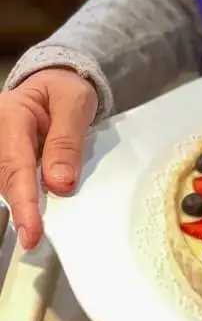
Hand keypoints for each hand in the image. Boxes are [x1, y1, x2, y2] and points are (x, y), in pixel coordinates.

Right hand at [0, 69, 97, 249]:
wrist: (59, 83)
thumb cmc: (66, 89)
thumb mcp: (76, 103)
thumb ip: (67, 141)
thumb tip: (60, 183)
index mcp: (11, 114)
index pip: (15, 163)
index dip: (24, 200)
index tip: (32, 230)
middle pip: (6, 178)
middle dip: (22, 208)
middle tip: (34, 237)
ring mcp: (1, 147)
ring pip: (8, 183)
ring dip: (25, 203)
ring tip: (38, 226)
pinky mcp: (7, 158)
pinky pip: (15, 180)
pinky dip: (28, 197)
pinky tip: (38, 211)